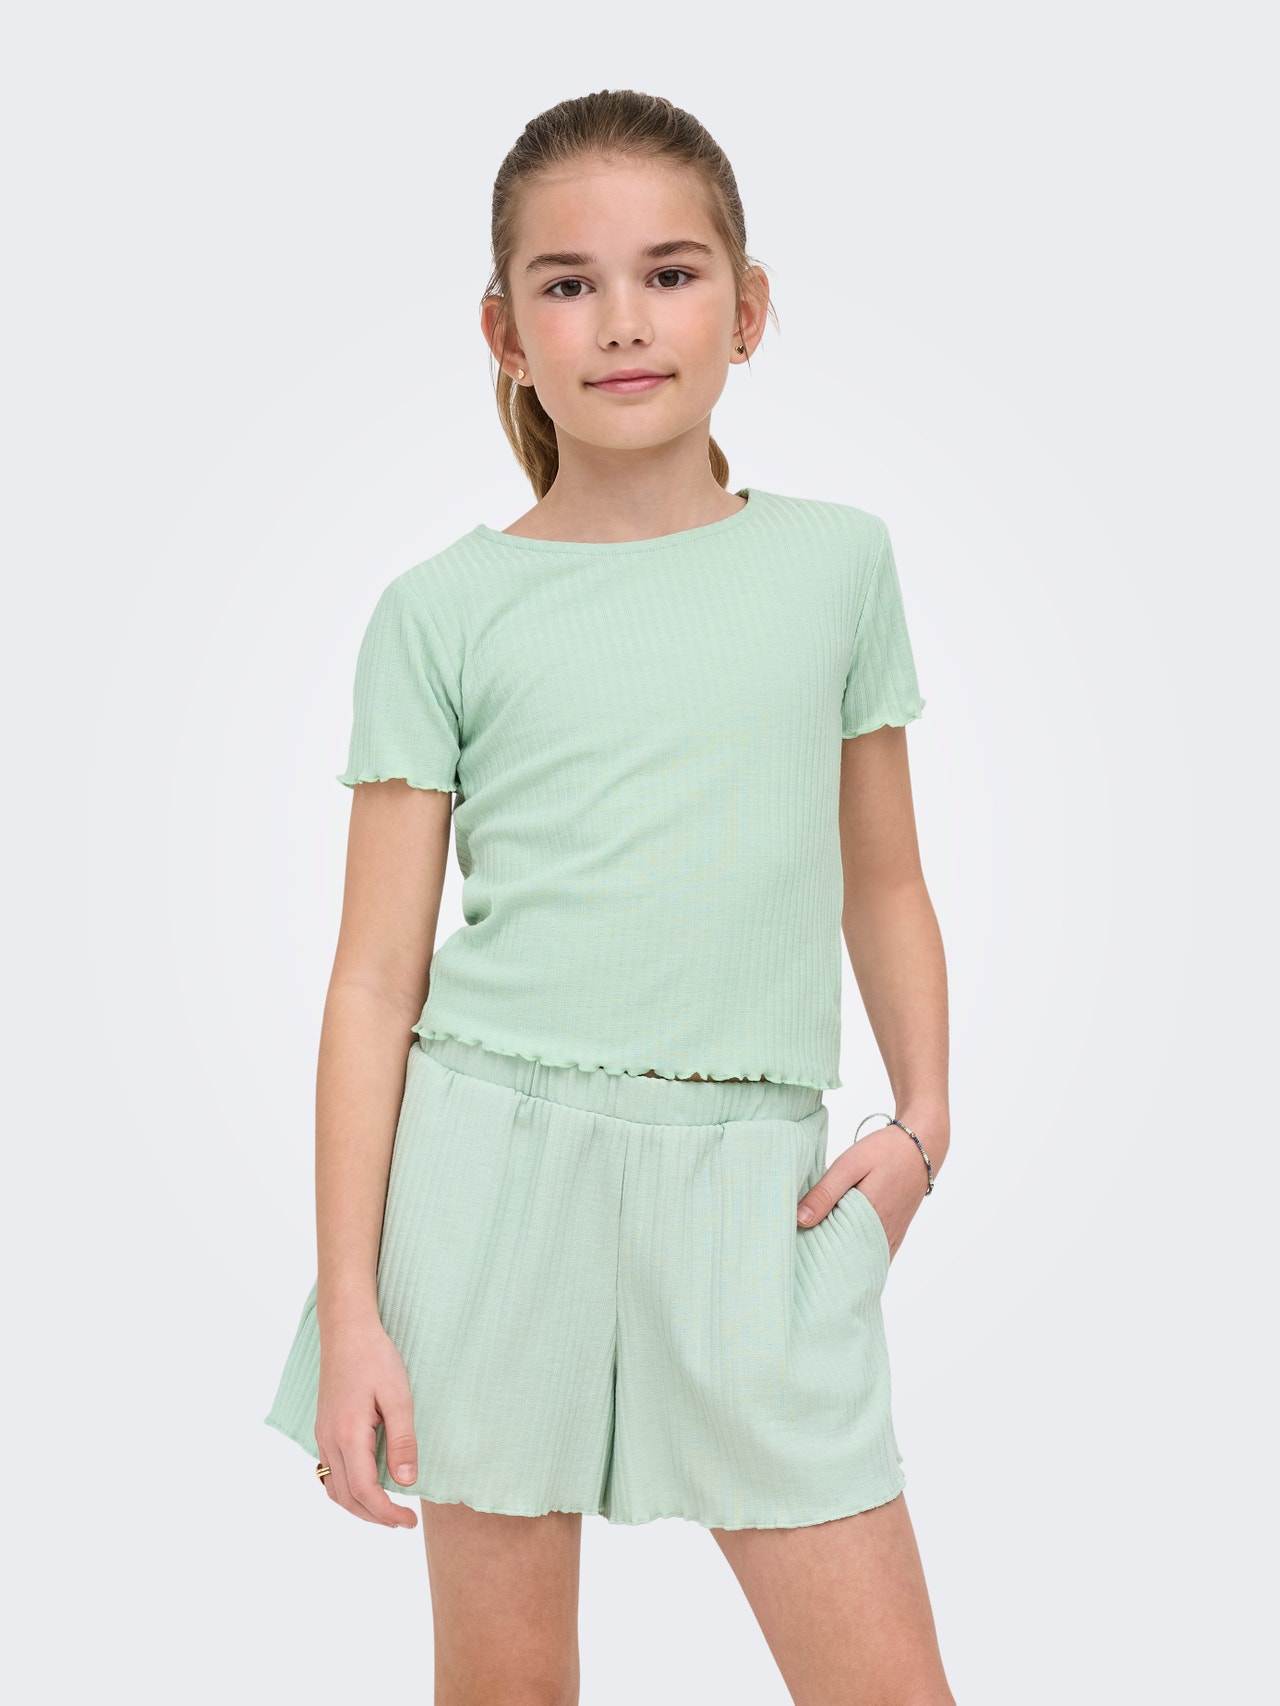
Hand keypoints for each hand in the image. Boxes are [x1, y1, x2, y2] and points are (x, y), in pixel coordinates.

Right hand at [314, 1320, 419, 1528]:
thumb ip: (402, 1441)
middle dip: (374, 1517)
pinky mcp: (324, 1429)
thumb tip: (406, 1483)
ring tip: (388, 1510)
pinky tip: (368, 1486)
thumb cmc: (375, 1358)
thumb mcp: (398, 1396)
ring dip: (359, 1507)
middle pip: (346, 1498)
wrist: (347, 1331)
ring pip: (334, 1489)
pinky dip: (348, 1490)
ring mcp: (322, 1435)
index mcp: (348, 1434)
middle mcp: (328, 1440)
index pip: (364, 1491)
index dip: (387, 1513)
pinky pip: (330, 1472)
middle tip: (404, 1522)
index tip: (410, 1521)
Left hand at [795, 1122, 933, 1260]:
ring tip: (815, 1254)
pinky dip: (857, 1257)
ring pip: (861, 1262)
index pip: (835, 1254)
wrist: (920, 1147)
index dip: (813, 1256)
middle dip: (824, 1262)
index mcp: (869, 1221)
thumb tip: (800, 1220)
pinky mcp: (895, 1235)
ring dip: (840, 1260)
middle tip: (800, 1255)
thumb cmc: (884, 1153)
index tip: (794, 1252)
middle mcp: (882, 1236)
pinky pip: (874, 1257)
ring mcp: (891, 1238)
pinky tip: (839, 1252)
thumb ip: (825, 1193)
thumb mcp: (849, 1166)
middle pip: (847, 1263)